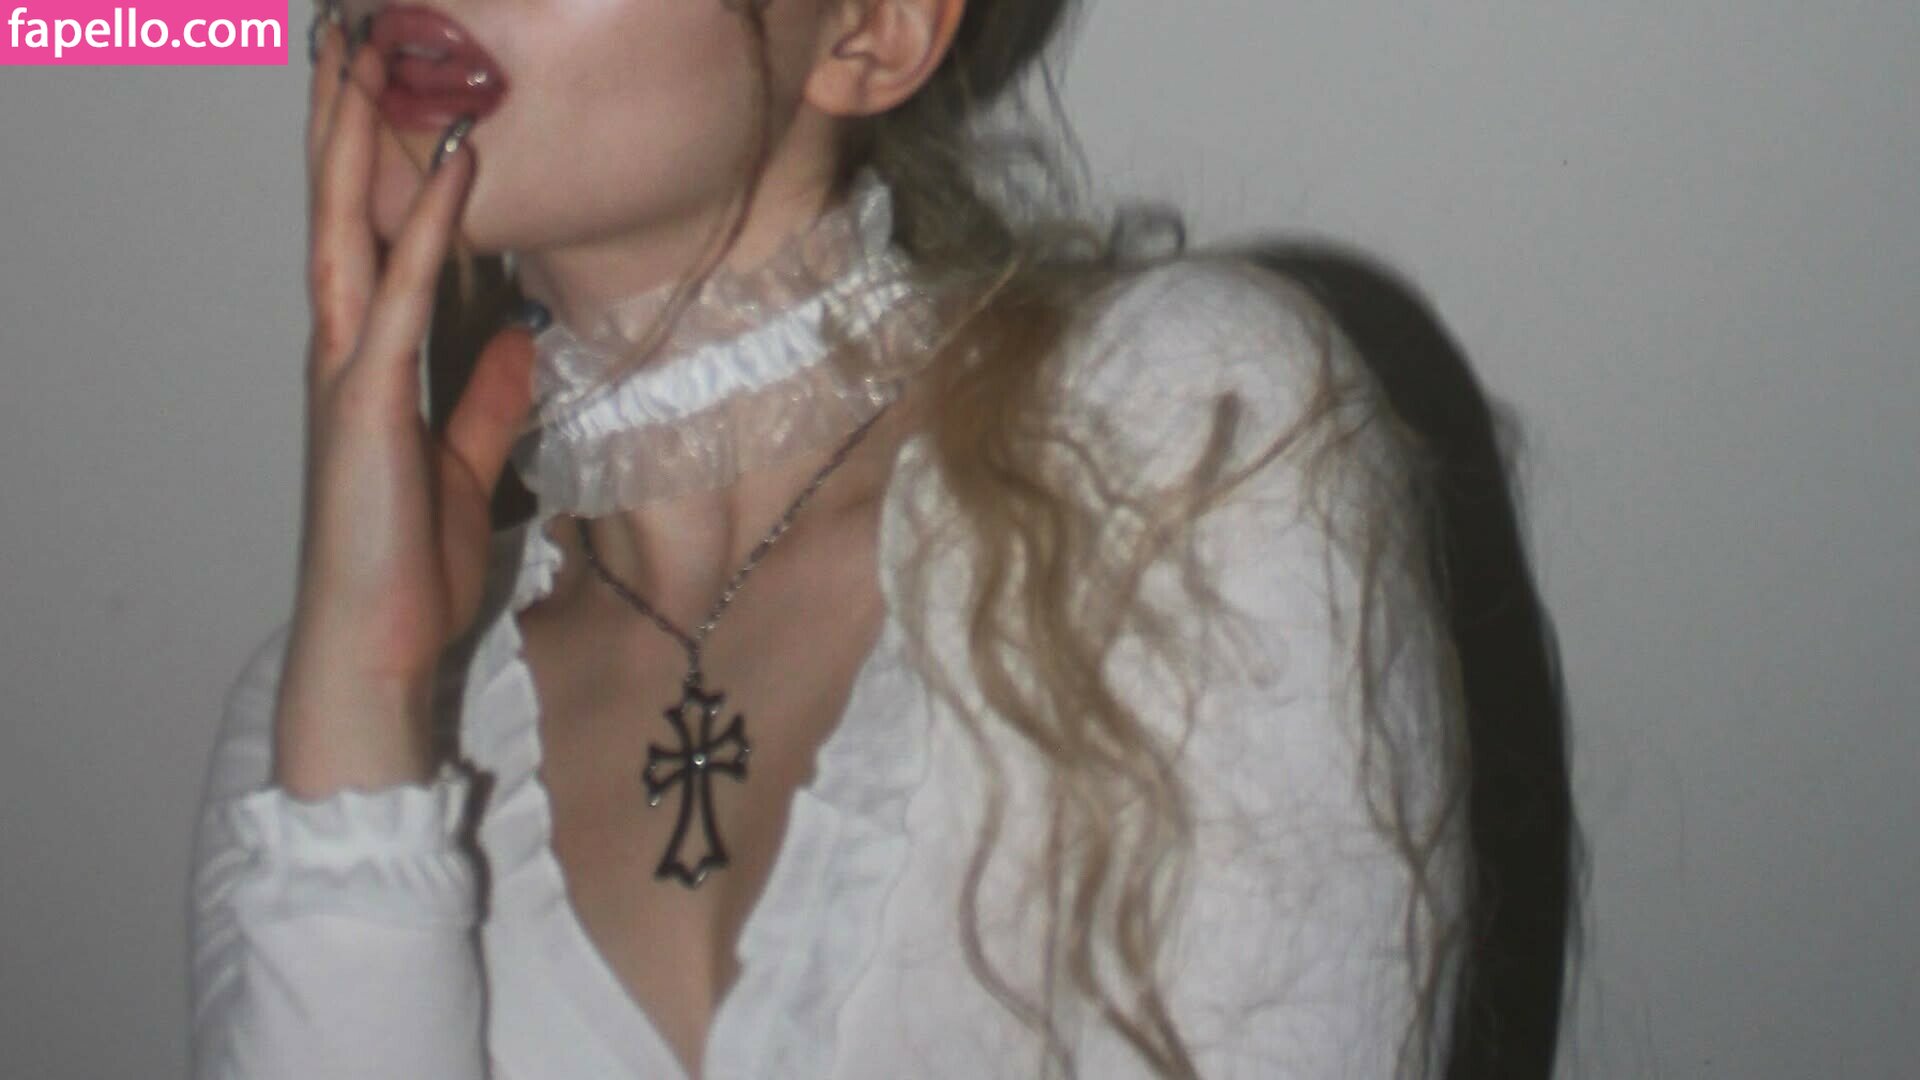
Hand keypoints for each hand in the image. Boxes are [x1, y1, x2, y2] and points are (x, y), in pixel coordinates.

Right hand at [274, 23, 535, 795]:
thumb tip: (515, 336)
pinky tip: (454, 160)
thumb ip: (486, 400)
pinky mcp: (368, 398)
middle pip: (341, 207)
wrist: (379, 647)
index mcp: (367, 363)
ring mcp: (349, 367)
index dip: (371, 159)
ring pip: (350, 224)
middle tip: (350, 30)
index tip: (384, 86)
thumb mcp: (469, 467)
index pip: (366, 236)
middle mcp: (346, 348)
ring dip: (363, 135)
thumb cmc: (411, 568)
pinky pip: (400, 290)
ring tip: (368, 50)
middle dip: (345, 118)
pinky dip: (428, 223)